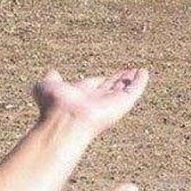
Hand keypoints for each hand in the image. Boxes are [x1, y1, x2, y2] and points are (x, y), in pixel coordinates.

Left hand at [33, 69, 148, 136]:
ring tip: (139, 71)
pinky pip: (134, 91)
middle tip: (126, 72)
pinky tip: (144, 73)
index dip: (98, 81)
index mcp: (81, 97)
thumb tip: (52, 72)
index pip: (93, 87)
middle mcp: (97, 101)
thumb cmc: (54, 105)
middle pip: (111, 89)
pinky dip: (140, 82)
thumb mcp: (46, 87)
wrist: (65, 119)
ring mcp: (110, 103)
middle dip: (118, 81)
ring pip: (123, 89)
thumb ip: (50, 80)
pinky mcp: (122, 103)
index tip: (102, 78)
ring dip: (131, 80)